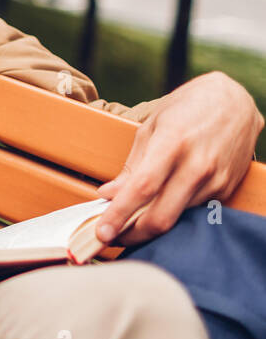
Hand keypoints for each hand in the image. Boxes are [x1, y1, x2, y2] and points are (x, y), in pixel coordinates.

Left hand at [94, 71, 263, 245]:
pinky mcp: (225, 189)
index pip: (142, 188)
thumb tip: (109, 194)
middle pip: (161, 216)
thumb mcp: (151, 128)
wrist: (236, 101)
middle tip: (109, 237)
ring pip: (176, 219)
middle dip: (131, 235)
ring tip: (126, 224)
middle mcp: (196, 165)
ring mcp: (214, 180)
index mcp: (172, 143)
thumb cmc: (187, 108)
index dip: (119, 214)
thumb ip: (131, 165)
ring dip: (148, 228)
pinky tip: (155, 211)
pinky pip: (191, 212)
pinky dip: (170, 216)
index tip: (102, 232)